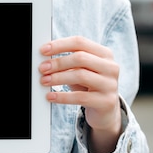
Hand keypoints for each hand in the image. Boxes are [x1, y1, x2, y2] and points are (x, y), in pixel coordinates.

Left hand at [39, 36, 121, 152]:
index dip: (60, 45)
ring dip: (58, 78)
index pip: (80, 42)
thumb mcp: (81, 70)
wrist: (105, 110)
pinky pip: (80, 97)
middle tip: (42, 68)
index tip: (43, 50)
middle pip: (80, 58)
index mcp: (104, 54)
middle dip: (58, 62)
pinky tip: (51, 96)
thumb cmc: (89, 85)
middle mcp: (111, 67)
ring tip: (44, 81)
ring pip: (81, 75)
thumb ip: (68, 62)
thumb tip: (45, 59)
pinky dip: (62, 97)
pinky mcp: (106, 102)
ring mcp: (110, 84)